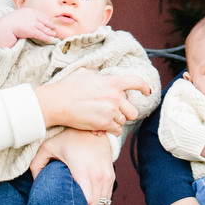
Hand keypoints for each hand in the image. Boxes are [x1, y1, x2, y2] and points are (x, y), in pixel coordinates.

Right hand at [0, 7, 55, 47]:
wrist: (5, 26)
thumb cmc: (10, 22)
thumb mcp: (19, 14)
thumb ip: (25, 16)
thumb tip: (29, 19)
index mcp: (29, 10)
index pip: (41, 14)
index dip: (46, 18)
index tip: (50, 21)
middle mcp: (32, 16)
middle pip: (44, 20)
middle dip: (50, 24)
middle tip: (55, 27)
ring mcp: (32, 23)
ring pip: (44, 28)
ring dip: (50, 32)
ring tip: (54, 34)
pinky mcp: (31, 30)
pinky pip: (41, 34)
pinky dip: (46, 37)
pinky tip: (49, 39)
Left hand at [32, 129, 116, 204]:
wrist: (94, 129)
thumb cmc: (69, 138)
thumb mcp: (48, 146)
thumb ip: (37, 164)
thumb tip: (34, 184)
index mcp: (82, 169)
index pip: (87, 200)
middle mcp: (97, 174)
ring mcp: (106, 176)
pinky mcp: (111, 177)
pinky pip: (107, 200)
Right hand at [34, 68, 153, 134]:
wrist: (57, 103)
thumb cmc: (68, 87)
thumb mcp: (84, 73)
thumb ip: (97, 75)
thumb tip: (100, 76)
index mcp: (112, 82)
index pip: (136, 83)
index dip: (144, 87)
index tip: (147, 92)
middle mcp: (115, 97)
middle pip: (133, 110)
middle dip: (126, 112)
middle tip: (116, 112)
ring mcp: (110, 111)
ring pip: (124, 121)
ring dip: (117, 121)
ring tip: (105, 120)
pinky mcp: (104, 124)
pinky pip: (116, 130)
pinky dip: (111, 130)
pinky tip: (102, 128)